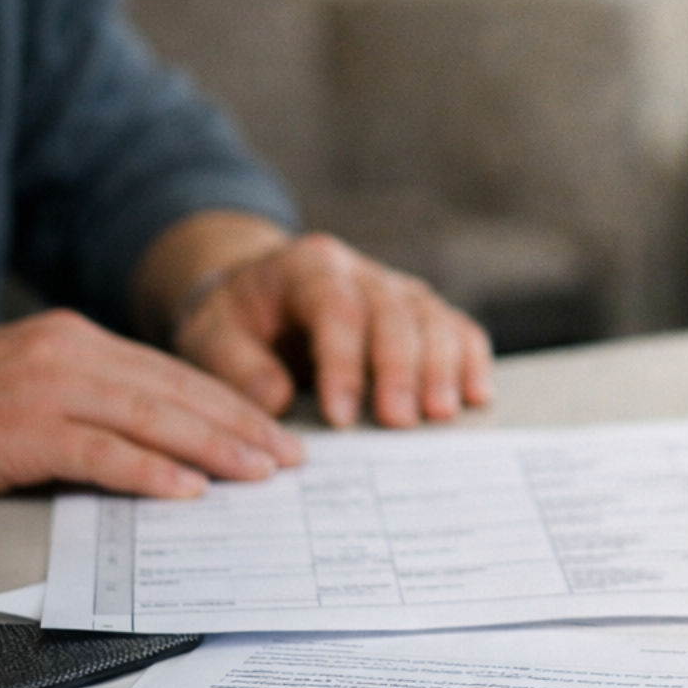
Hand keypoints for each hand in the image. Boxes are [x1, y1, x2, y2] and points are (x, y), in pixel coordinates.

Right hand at [0, 310, 304, 496]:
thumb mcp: (37, 393)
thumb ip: (97, 405)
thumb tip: (174, 441)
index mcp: (76, 341)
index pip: (173, 373)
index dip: (231, 404)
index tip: (276, 432)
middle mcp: (66, 353)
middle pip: (174, 391)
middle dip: (239, 425)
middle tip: (289, 457)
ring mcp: (41, 388)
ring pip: (150, 416)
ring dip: (213, 447)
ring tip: (258, 473)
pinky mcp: (17, 430)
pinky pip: (97, 452)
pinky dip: (147, 470)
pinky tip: (186, 490)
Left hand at [173, 233, 494, 428]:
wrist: (256, 292)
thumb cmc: (235, 318)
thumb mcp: (210, 334)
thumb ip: (237, 365)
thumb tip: (278, 401)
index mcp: (309, 266)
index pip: (336, 310)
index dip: (343, 364)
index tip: (340, 416)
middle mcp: (361, 272)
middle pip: (395, 313)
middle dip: (401, 370)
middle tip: (400, 421)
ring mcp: (397, 288)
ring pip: (433, 318)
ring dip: (442, 368)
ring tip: (441, 414)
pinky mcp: (420, 311)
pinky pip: (457, 327)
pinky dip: (471, 359)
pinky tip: (476, 394)